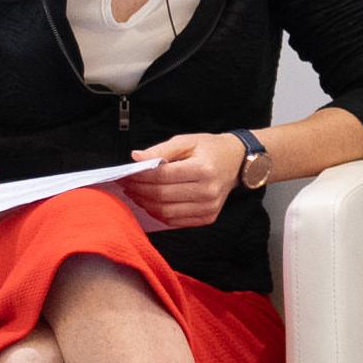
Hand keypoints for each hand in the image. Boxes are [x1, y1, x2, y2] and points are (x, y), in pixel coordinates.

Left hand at [126, 134, 244, 229]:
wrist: (237, 163)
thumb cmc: (210, 150)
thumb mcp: (187, 141)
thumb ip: (160, 150)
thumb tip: (135, 158)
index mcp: (204, 169)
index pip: (162, 176)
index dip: (140, 176)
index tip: (126, 173)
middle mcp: (208, 191)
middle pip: (161, 196)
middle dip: (138, 190)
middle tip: (126, 183)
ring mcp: (209, 207)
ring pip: (166, 212)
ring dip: (145, 204)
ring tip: (135, 193)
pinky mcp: (208, 217)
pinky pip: (175, 221)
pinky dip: (158, 213)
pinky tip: (150, 203)